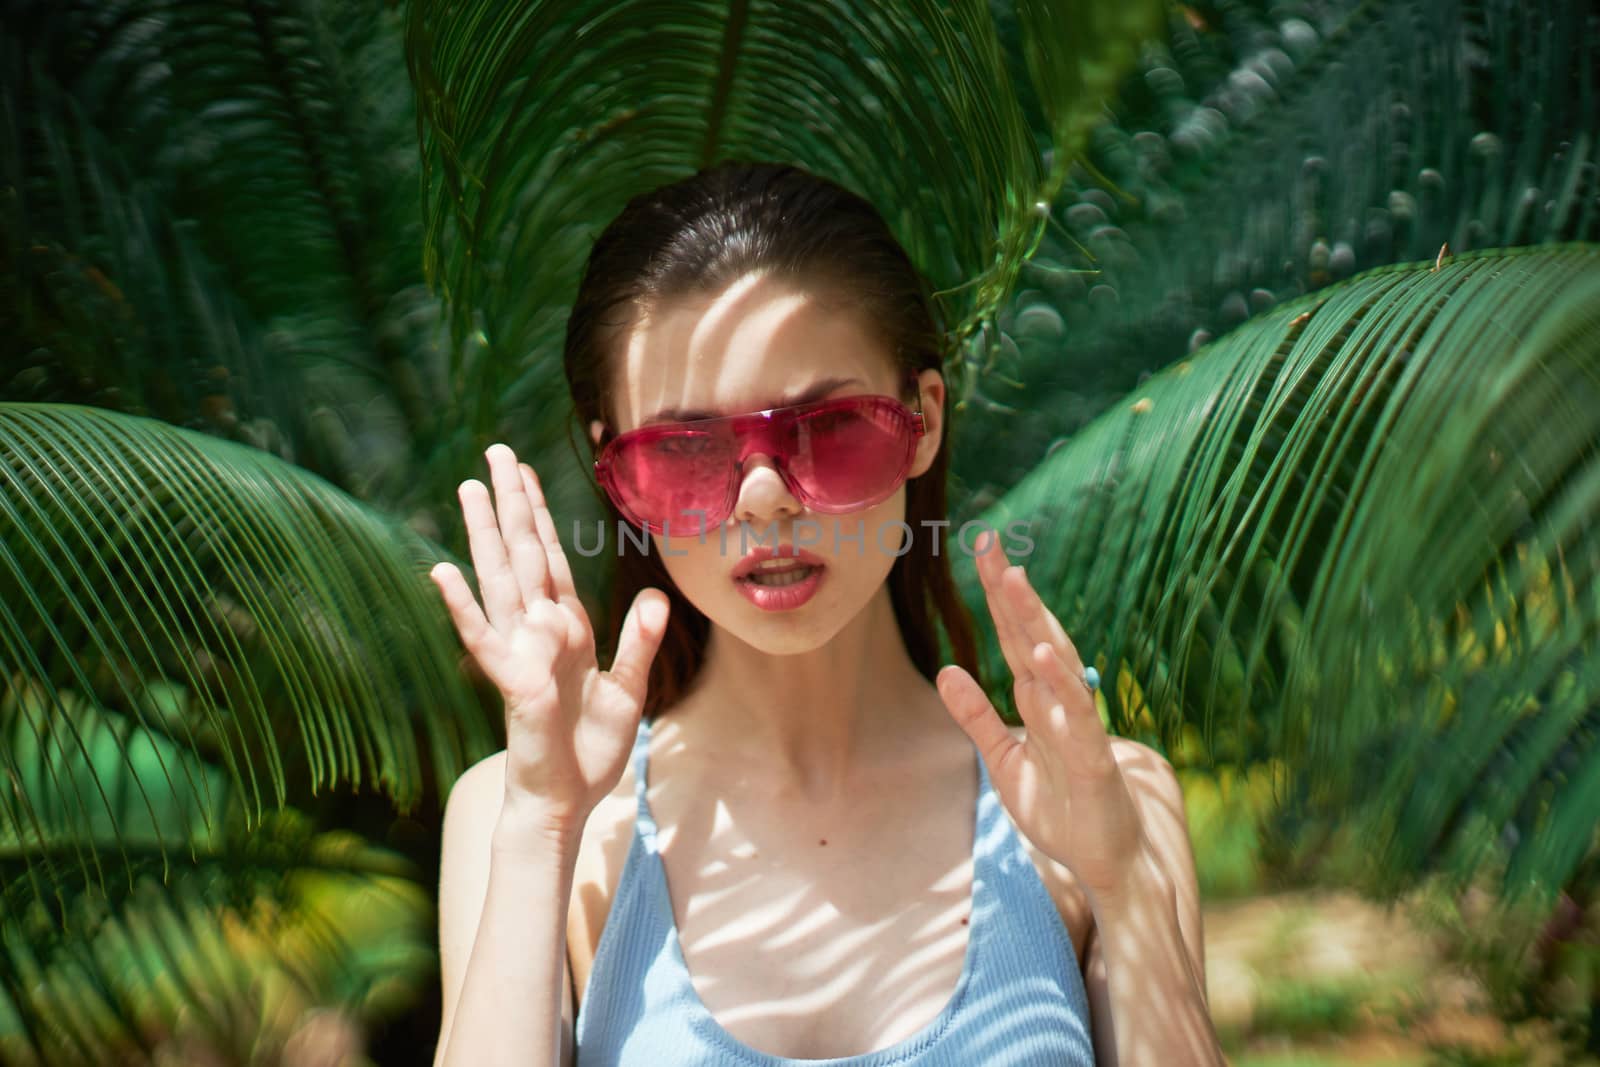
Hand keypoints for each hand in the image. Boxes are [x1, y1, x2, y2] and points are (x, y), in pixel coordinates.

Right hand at [429, 443, 668, 835]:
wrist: (564, 802)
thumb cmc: (588, 753)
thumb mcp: (626, 691)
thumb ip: (639, 643)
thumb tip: (656, 599)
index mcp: (565, 629)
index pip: (551, 559)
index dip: (541, 515)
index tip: (526, 473)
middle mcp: (537, 631)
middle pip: (524, 554)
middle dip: (512, 503)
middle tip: (496, 452)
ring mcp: (520, 652)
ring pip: (501, 580)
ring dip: (485, 534)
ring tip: (469, 488)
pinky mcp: (511, 681)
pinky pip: (484, 638)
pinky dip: (462, 606)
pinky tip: (441, 571)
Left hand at [936, 530, 1149, 907]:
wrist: (1108, 862)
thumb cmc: (1060, 809)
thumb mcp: (1003, 761)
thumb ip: (976, 717)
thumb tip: (945, 670)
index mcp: (1037, 699)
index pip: (1013, 636)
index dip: (995, 594)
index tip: (979, 548)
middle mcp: (1059, 701)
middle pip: (1032, 634)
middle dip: (1010, 590)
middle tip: (988, 542)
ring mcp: (1079, 725)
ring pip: (1056, 663)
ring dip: (1034, 620)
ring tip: (1012, 578)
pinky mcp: (1093, 758)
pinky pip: (1076, 716)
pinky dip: (1061, 684)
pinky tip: (1044, 655)